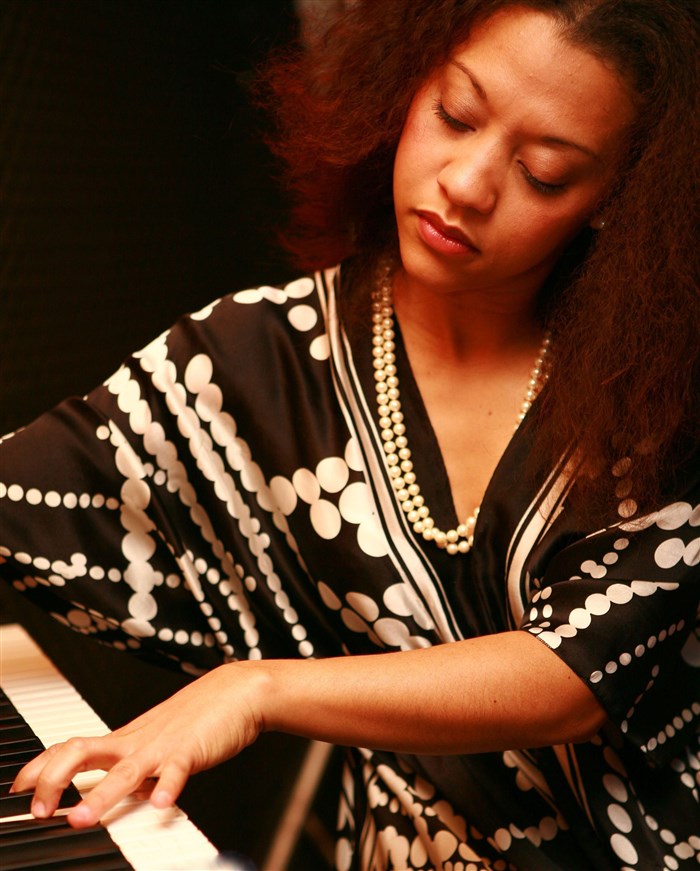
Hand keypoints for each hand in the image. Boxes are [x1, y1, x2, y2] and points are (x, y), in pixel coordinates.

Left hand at [12, 661, 265, 827]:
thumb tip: (114, 793)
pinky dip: (168, 787)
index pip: (69, 748)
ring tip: (80, 819)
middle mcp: (136, 742)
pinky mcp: (190, 751)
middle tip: (40, 809)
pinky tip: (162, 804)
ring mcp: (161, 746)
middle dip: (54, 781)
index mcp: (125, 740)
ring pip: (124, 771)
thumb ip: (134, 768)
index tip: (19, 788)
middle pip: (82, 753)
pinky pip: (176, 770)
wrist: (237, 691)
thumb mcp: (156, 744)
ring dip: (99, 797)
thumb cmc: (198, 717)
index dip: (40, 767)